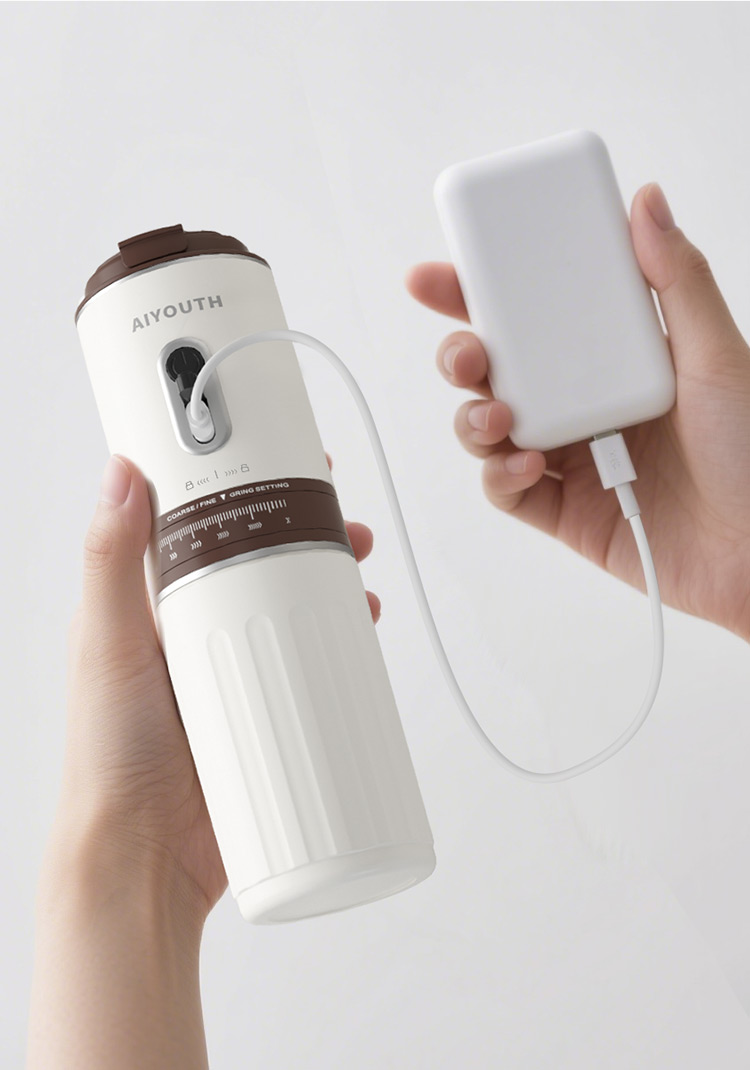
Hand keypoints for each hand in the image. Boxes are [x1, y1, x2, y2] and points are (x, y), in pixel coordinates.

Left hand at [29, 454, 379, 1068]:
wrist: (144, 859)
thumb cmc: (109, 758)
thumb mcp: (106, 645)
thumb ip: (110, 562)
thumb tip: (120, 475)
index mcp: (154, 607)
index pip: (203, 527)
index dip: (241, 488)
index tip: (281, 460)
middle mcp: (196, 632)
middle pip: (260, 562)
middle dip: (304, 533)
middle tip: (341, 519)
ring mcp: (233, 671)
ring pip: (292, 608)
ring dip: (330, 581)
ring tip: (361, 573)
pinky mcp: (264, 711)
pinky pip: (309, 665)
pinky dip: (339, 642)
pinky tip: (360, 634)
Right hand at [407, 183, 749, 641]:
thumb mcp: (717, 354)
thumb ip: (677, 279)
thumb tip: (646, 202)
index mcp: (611, 357)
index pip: (534, 314)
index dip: (481, 292)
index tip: (443, 274)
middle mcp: (581, 402)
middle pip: (494, 369)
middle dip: (461, 356)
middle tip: (465, 355)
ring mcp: (566, 456)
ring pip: (485, 426)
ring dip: (473, 416)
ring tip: (498, 416)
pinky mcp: (558, 509)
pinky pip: (504, 487)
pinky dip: (500, 474)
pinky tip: (527, 465)